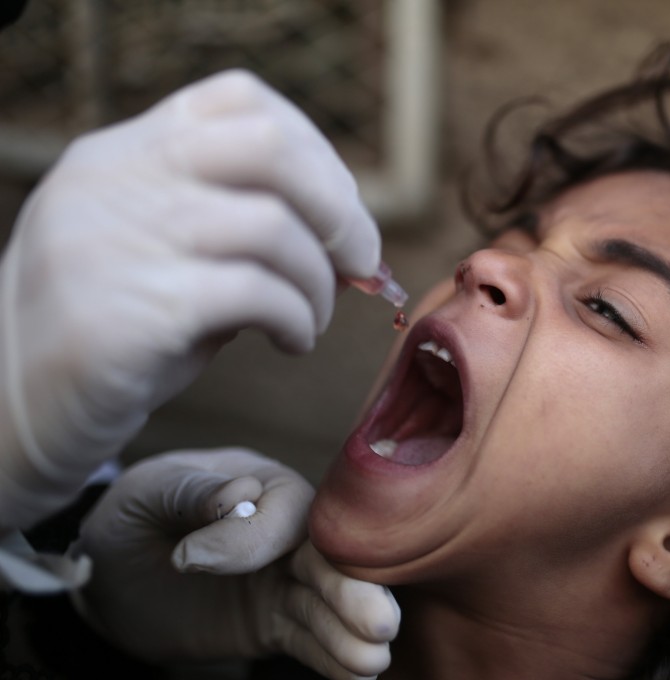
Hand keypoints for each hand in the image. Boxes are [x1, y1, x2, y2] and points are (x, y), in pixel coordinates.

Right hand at [0, 69, 379, 530]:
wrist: (14, 416)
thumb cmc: (116, 336)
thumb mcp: (167, 259)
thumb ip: (240, 230)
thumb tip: (351, 239)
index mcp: (121, 155)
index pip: (240, 101)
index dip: (316, 152)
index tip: (338, 213)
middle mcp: (113, 180)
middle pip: (269, 146)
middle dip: (341, 209)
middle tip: (360, 263)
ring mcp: (114, 240)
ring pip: (274, 228)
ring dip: (319, 283)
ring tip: (311, 321)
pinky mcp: (128, 312)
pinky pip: (257, 293)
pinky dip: (299, 320)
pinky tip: (291, 343)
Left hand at [72, 447, 399, 678]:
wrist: (109, 575)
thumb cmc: (132, 515)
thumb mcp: (146, 493)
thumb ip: (189, 491)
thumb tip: (236, 495)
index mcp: (263, 484)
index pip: (286, 510)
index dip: (252, 539)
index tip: (188, 560)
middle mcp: (286, 531)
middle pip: (329, 557)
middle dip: (351, 591)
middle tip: (378, 622)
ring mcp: (284, 580)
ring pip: (326, 604)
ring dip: (350, 632)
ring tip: (372, 660)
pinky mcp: (273, 622)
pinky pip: (307, 640)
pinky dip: (333, 658)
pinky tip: (358, 673)